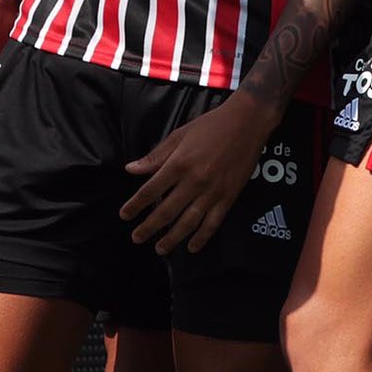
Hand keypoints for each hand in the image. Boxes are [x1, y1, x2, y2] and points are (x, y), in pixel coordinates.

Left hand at [121, 92, 278, 253]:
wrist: (247, 122)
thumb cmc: (210, 126)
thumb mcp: (179, 135)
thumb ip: (156, 156)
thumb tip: (130, 169)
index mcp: (179, 164)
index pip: (150, 190)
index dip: (135, 205)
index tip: (124, 215)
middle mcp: (194, 181)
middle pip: (166, 211)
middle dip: (149, 227)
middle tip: (137, 238)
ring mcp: (212, 192)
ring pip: (188, 222)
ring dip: (172, 238)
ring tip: (160, 248)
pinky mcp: (229, 197)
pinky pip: (213, 223)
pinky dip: (202, 237)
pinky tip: (192, 247)